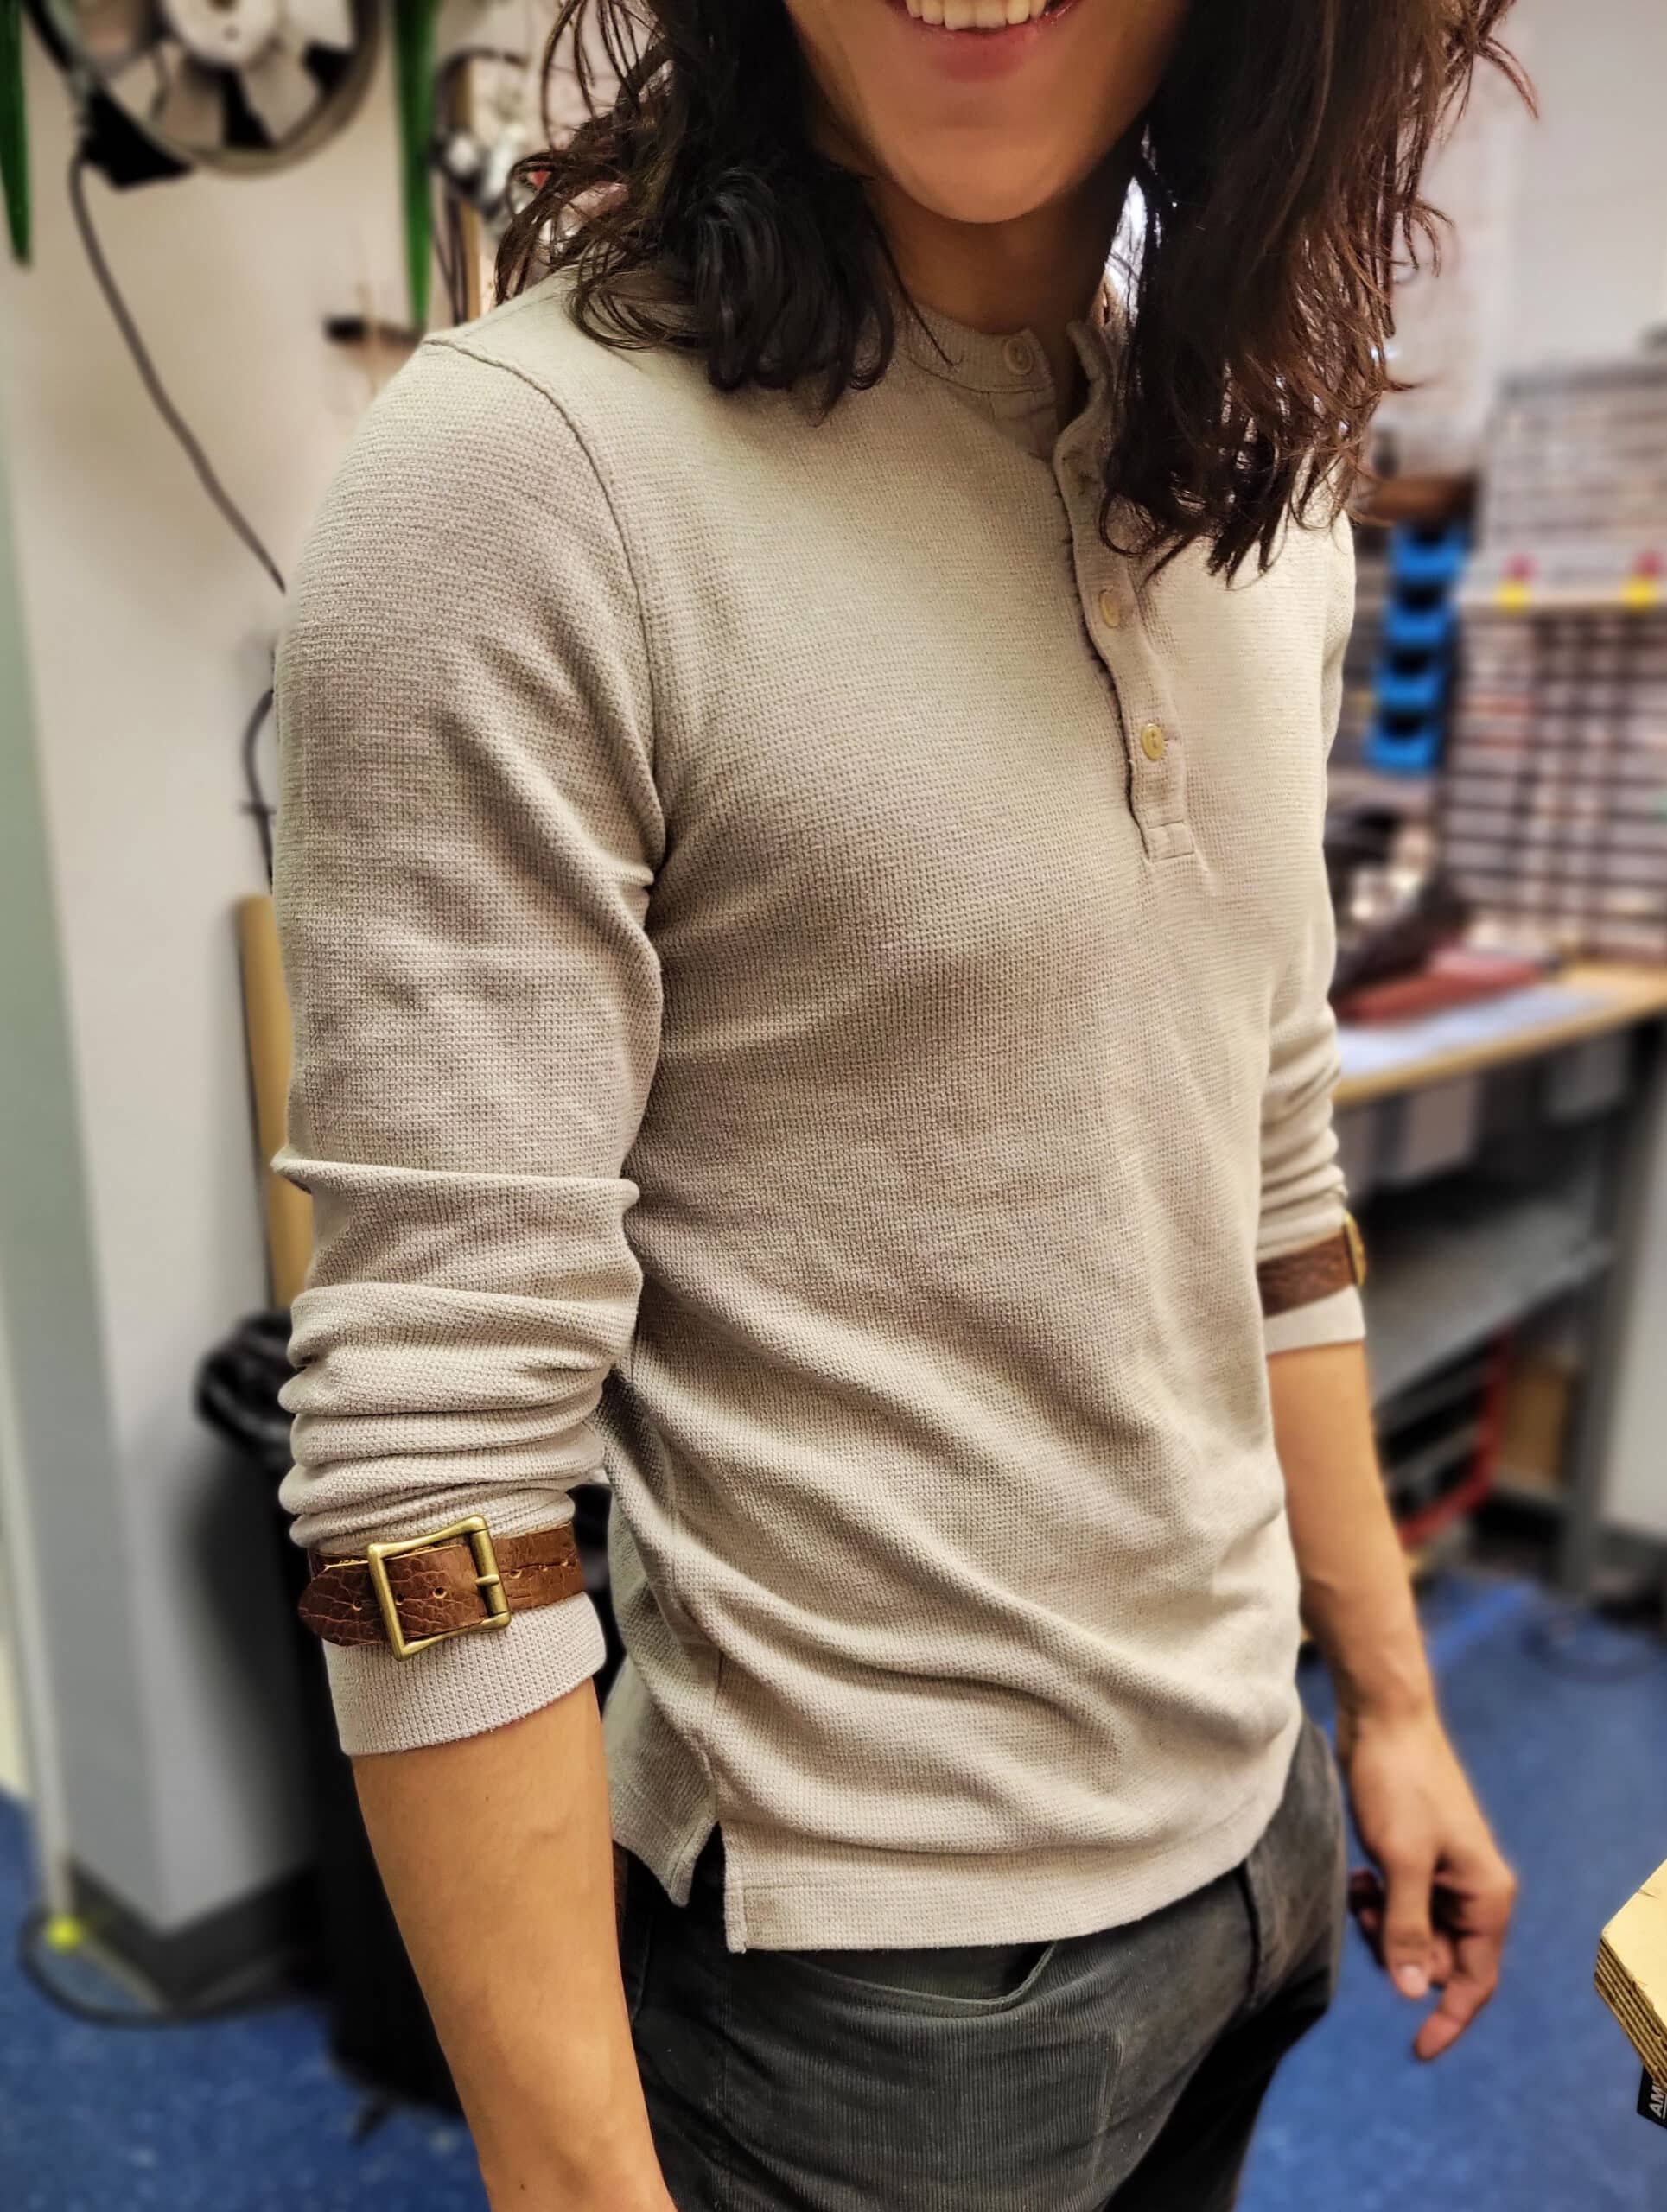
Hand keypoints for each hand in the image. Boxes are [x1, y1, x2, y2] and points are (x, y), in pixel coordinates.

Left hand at [1336, 1700, 1516, 2059]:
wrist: (1383, 1719)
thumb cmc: (1399, 1784)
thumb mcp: (1400, 1862)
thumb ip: (1408, 1929)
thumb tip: (1414, 1994)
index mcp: (1486, 1898)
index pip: (1475, 1981)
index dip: (1449, 2020)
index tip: (1417, 2051)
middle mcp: (1472, 1893)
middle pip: (1438, 1963)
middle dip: (1399, 1953)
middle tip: (1370, 1911)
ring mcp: (1442, 1877)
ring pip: (1413, 1938)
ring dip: (1383, 1927)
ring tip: (1361, 1888)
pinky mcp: (1414, 1861)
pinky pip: (1398, 1909)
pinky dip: (1376, 1904)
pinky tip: (1358, 1877)